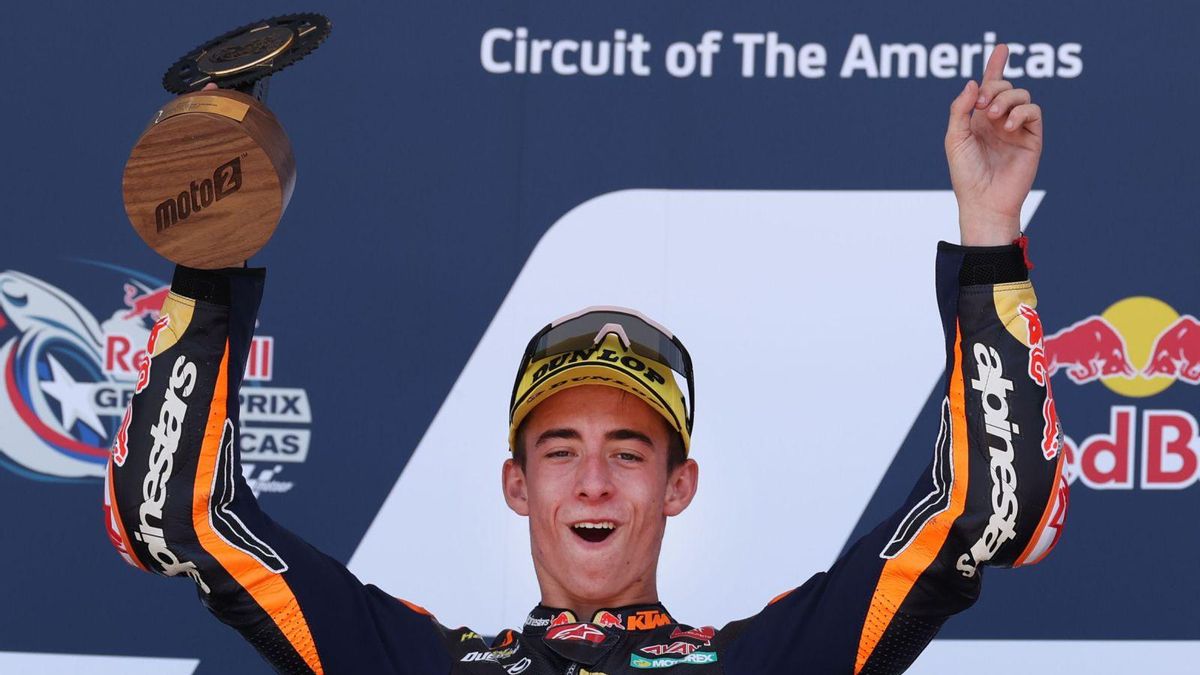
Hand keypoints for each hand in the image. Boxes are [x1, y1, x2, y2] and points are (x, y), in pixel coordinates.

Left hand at [945, 44, 1042, 245]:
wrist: (983, 201)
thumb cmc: (965, 175)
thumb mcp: (954, 139)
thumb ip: (960, 109)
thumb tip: (975, 82)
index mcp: (978, 119)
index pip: (989, 87)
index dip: (995, 66)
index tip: (1001, 48)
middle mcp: (998, 121)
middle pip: (1005, 87)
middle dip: (995, 87)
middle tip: (983, 105)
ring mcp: (1017, 128)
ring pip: (1021, 95)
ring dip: (1007, 98)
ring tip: (994, 116)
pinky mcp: (1033, 138)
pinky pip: (1034, 111)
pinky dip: (1022, 112)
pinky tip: (1009, 124)